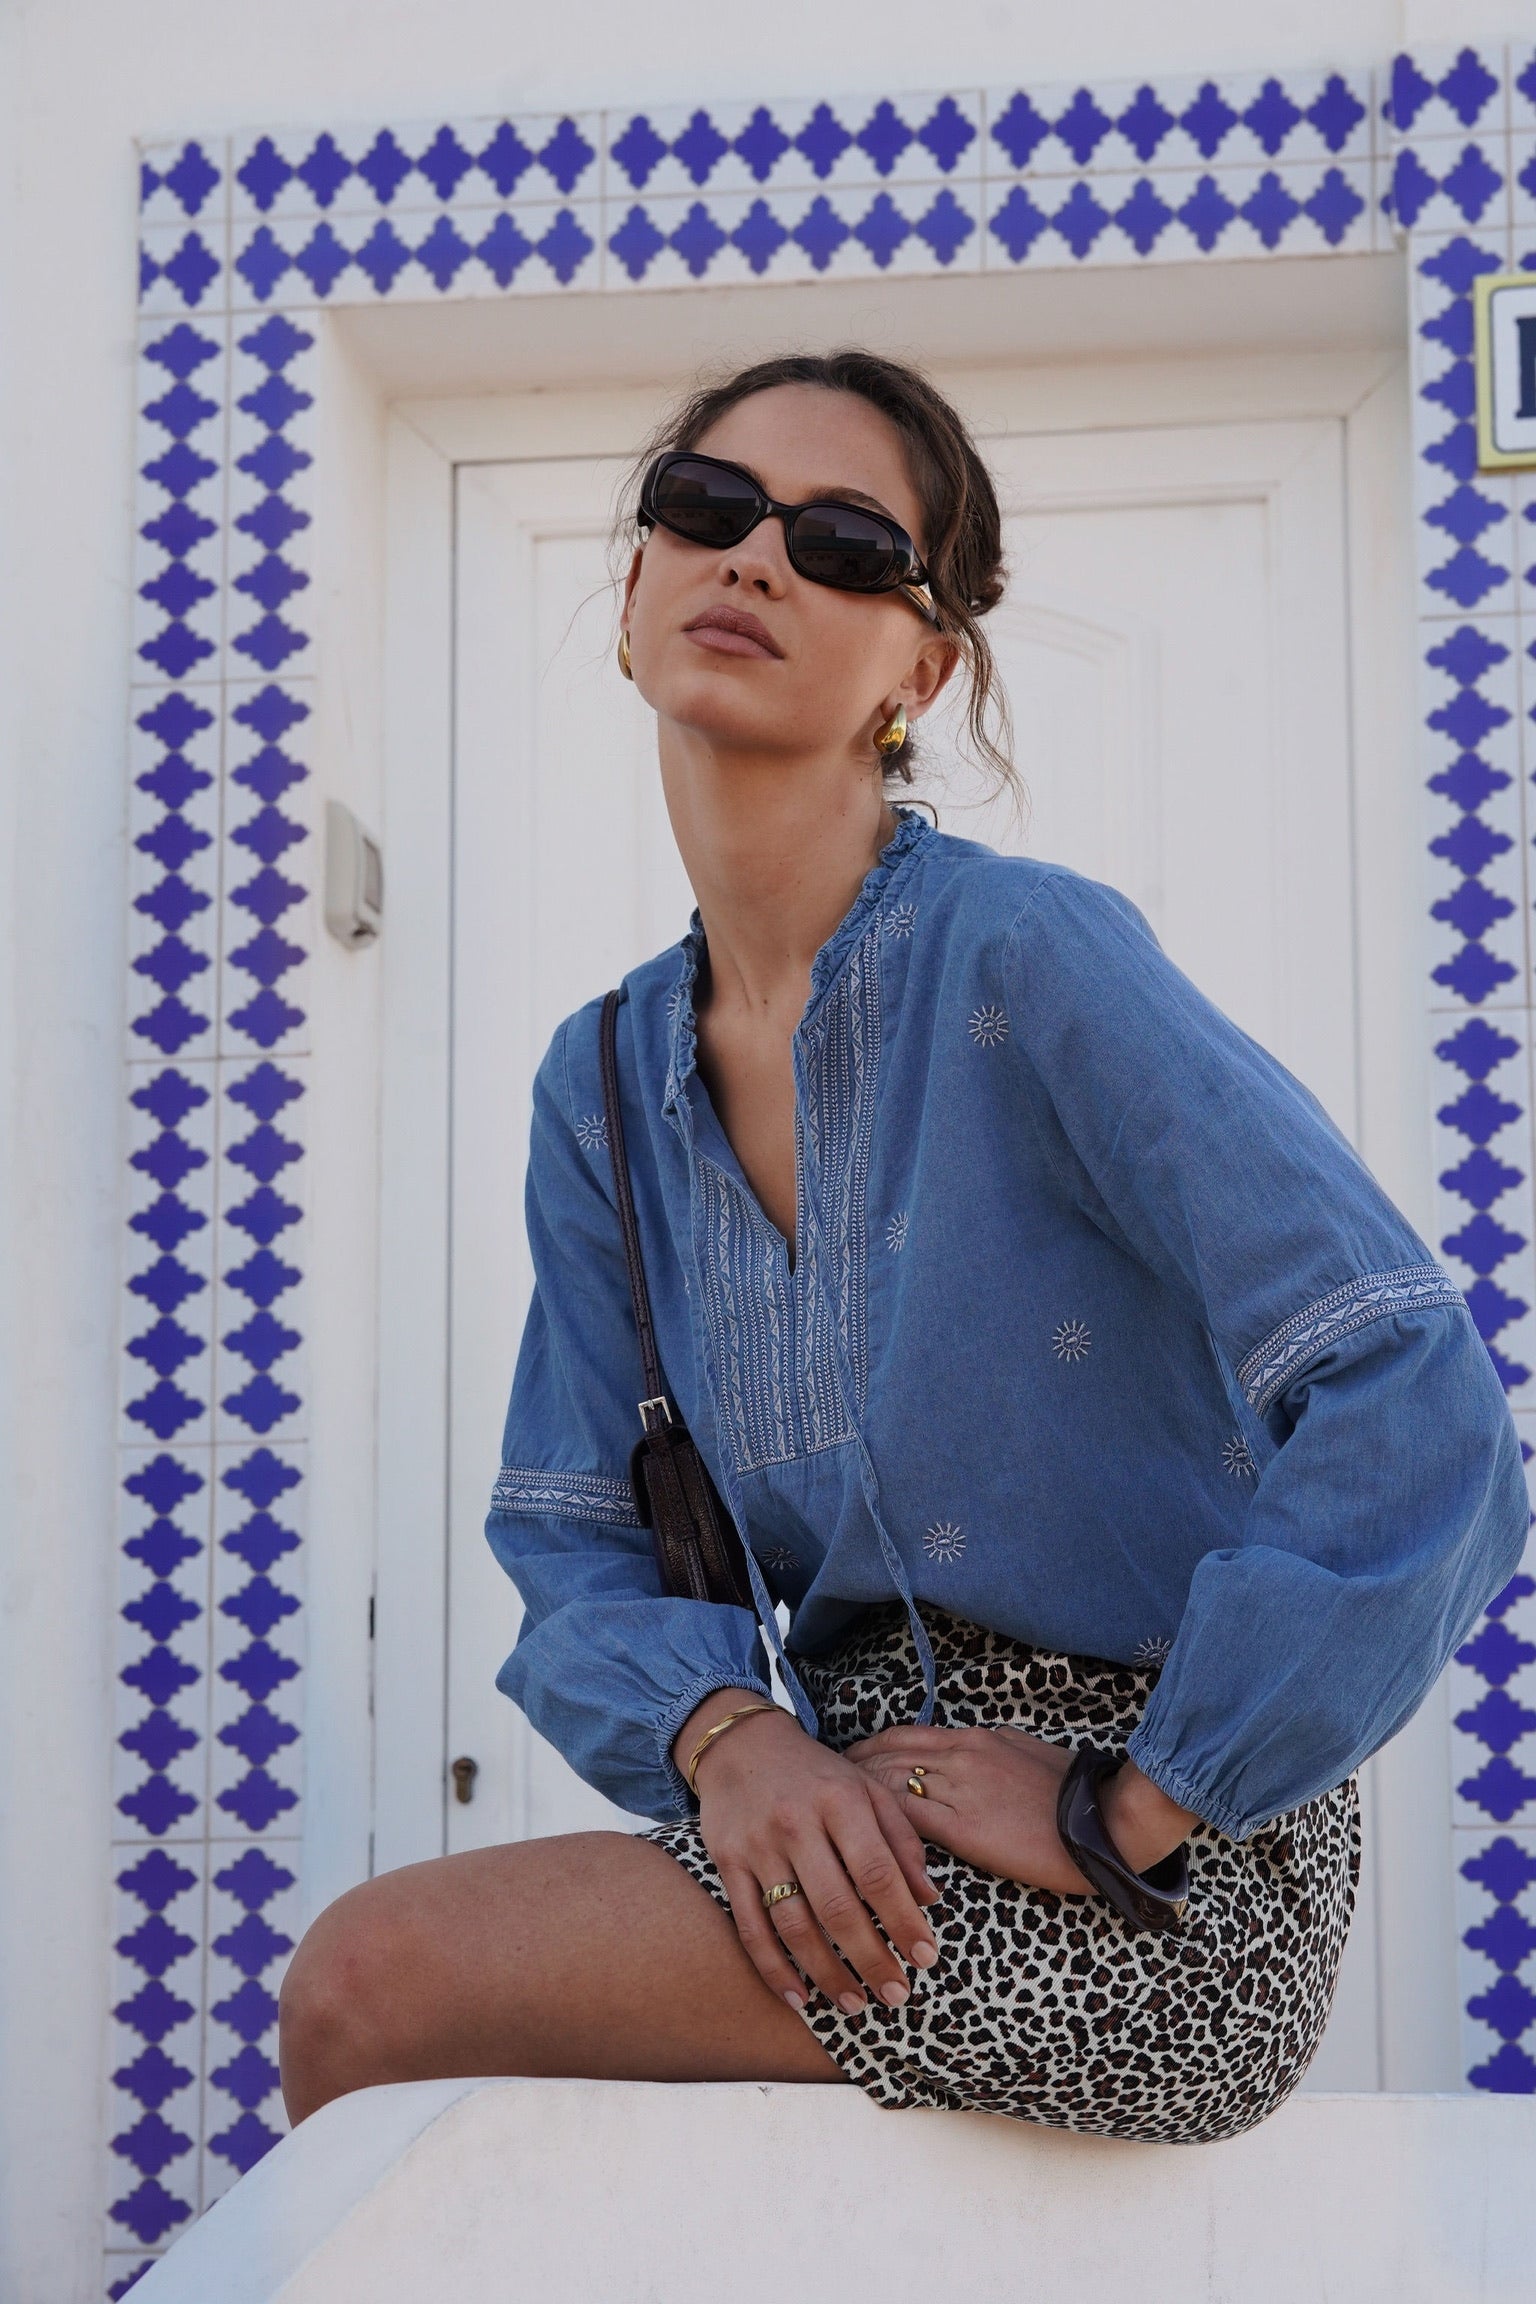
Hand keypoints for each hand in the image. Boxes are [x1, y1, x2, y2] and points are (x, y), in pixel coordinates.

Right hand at [675, 1690, 939, 2015]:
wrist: (741, 1744)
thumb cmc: (816, 1774)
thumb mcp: (866, 1787)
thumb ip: (902, 1837)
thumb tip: (930, 1898)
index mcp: (840, 1800)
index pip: (877, 1871)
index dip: (904, 1920)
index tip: (926, 1958)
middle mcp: (798, 1823)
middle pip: (837, 1906)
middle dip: (871, 1958)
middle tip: (897, 1996)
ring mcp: (759, 1846)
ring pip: (794, 1924)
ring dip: (827, 1973)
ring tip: (855, 2005)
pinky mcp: (728, 1863)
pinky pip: (750, 1927)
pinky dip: (774, 1969)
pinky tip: (799, 1998)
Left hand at [845, 1724, 1090, 1894]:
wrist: (1106, 1820)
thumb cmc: (1075, 1791)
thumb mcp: (1029, 1751)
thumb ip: (994, 1749)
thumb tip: (974, 1748)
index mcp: (976, 1739)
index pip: (905, 1737)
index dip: (871, 1749)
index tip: (849, 1762)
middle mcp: (962, 1756)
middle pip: (888, 1756)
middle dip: (853, 1770)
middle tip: (825, 1788)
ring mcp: (962, 1790)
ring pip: (891, 1783)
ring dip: (858, 1797)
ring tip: (833, 1815)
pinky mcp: (967, 1829)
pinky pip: (910, 1820)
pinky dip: (881, 1825)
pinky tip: (863, 1838)